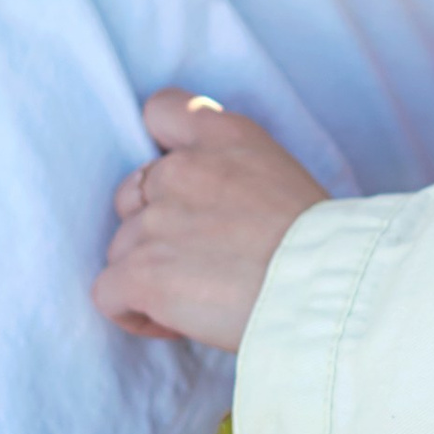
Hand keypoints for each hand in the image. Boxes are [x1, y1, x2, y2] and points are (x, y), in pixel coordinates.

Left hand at [92, 88, 329, 354]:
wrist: (326, 290)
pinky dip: (132, 312)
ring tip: (197, 301)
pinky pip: (107, 294)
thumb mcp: (284, 178)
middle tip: (200, 262)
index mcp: (225, 137)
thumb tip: (210, 213)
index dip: (162, 147)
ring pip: (121, 248)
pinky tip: (171, 323)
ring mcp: (155, 220)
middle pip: (133, 193)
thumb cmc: (322, 249)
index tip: (181, 185)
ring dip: (149, 274)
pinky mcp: (140, 272)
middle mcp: (182, 169)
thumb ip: (234, 175)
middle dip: (154, 228)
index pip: (163, 110)